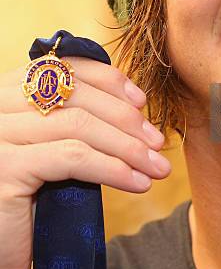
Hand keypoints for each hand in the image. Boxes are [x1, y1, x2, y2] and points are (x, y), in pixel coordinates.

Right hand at [0, 57, 169, 268]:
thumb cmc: (25, 201)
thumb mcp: (49, 150)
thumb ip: (74, 123)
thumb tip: (133, 114)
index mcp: (10, 93)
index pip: (66, 68)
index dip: (108, 80)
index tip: (141, 102)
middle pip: (77, 96)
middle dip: (126, 118)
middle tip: (157, 142)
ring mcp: (0, 135)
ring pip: (80, 126)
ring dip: (127, 146)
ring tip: (155, 167)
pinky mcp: (6, 169)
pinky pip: (73, 158)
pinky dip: (113, 168)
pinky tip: (136, 182)